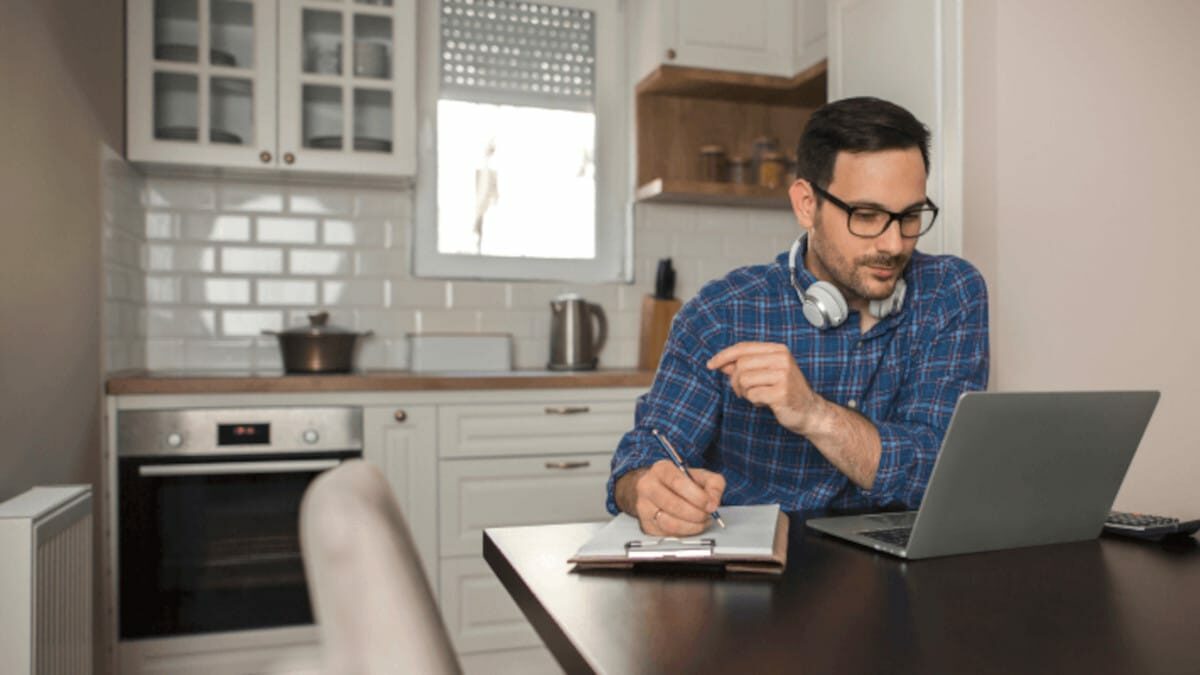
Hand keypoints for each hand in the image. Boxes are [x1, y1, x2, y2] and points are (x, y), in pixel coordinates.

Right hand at [616, 460, 724, 535]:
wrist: (656, 489)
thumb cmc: (679, 482)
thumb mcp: (699, 476)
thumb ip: (713, 483)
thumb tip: (713, 501)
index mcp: (661, 469)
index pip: (677, 482)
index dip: (696, 495)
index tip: (709, 504)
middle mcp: (648, 486)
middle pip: (672, 504)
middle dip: (696, 513)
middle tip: (707, 515)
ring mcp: (644, 506)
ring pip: (668, 522)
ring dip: (691, 526)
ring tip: (701, 522)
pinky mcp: (646, 525)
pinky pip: (666, 534)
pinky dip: (683, 533)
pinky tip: (691, 527)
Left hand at [707, 341, 822, 434]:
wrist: (810, 412)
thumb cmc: (786, 392)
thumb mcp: (765, 374)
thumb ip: (745, 367)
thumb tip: (722, 363)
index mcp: (778, 350)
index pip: (743, 348)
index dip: (724, 356)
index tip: (711, 365)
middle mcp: (782, 359)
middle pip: (741, 364)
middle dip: (735, 381)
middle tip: (743, 391)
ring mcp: (783, 375)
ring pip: (744, 379)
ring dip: (745, 392)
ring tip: (758, 396)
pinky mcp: (781, 392)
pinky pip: (752, 394)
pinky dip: (754, 401)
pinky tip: (765, 402)